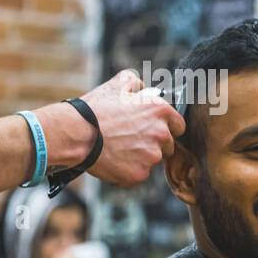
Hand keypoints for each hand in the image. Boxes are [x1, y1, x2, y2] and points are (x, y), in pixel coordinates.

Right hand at [80, 70, 184, 187]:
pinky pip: (139, 174)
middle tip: (131, 140)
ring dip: (141, 157)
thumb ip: (137, 83)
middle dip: (154, 144)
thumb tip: (143, 88)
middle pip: (168, 145)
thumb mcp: (118, 84)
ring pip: (153, 160)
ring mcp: (152, 156)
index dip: (167, 128)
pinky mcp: (140, 174)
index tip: (154, 130)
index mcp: (160, 111)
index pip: (179, 125)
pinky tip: (114, 160)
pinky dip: (129, 170)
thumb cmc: (96, 109)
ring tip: (119, 149)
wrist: (78, 133)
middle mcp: (161, 133)